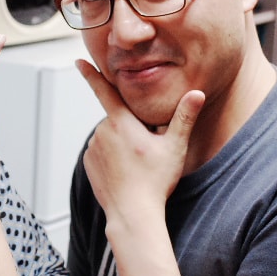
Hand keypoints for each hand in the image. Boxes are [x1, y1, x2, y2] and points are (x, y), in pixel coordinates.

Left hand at [75, 59, 204, 226]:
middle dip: (132, 127)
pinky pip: (102, 152)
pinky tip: (125, 171)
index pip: (104, 90)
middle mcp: (102, 132)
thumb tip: (197, 93)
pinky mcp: (88, 164)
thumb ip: (184, 117)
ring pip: (110, 136)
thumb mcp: (174, 147)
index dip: (91, 74)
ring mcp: (93, 149)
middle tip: (148, 149)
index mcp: (121, 123)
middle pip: (118, 119)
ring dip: (122, 143)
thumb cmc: (155, 182)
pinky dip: (112, 157)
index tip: (79, 61)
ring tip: (137, 164)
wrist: (133, 214)